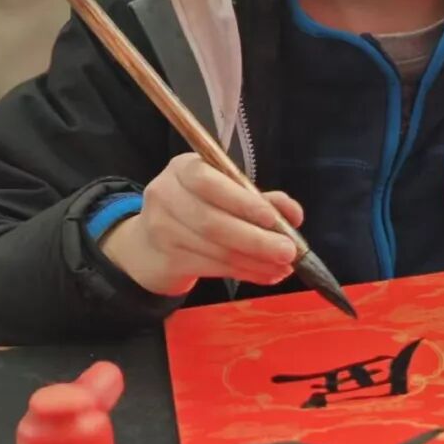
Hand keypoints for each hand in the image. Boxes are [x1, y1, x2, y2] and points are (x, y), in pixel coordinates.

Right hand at [100, 153, 303, 295]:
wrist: (150, 244)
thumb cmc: (197, 210)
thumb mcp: (226, 194)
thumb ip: (261, 199)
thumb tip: (294, 214)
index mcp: (184, 168)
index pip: (209, 181)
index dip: (242, 201)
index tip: (273, 218)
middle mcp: (166, 194)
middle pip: (212, 221)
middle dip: (256, 239)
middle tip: (288, 252)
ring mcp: (161, 229)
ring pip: (215, 248)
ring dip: (254, 261)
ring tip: (282, 267)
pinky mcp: (165, 260)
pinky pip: (211, 268)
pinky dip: (244, 272)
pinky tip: (265, 274)